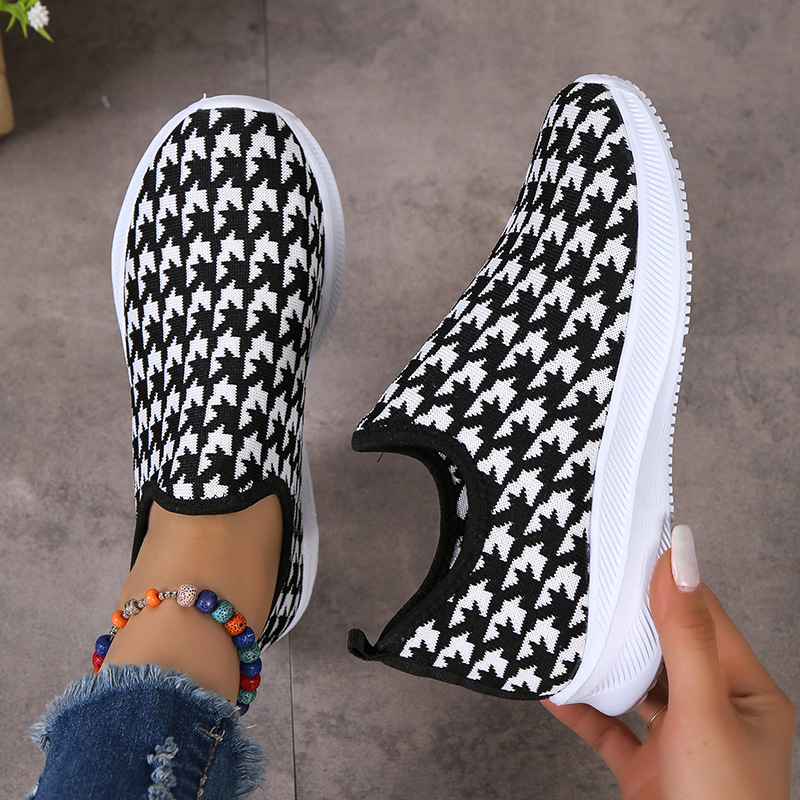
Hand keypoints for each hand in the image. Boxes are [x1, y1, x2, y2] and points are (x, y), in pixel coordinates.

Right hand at [543, 525, 795, 798]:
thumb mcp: (703, 712)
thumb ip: (686, 636)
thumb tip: (681, 558)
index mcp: (747, 693)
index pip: (703, 616)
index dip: (667, 578)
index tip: (632, 542)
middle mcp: (715, 712)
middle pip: (666, 646)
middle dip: (629, 616)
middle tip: (591, 578)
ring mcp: (680, 741)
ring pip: (636, 684)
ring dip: (604, 660)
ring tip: (570, 623)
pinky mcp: (647, 769)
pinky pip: (609, 726)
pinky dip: (581, 706)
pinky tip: (554, 686)